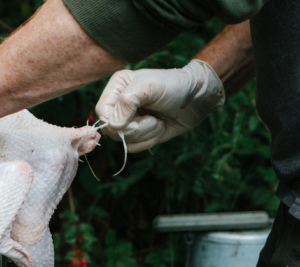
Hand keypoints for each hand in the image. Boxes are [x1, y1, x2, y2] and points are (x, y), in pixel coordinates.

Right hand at [95, 60, 224, 151]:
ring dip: (145, 135)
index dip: (115, 122)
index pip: (102, 112)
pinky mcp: (139, 134)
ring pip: (123, 141)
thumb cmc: (174, 86)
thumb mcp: (150, 87)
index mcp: (117, 88)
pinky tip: (159, 128)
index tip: (135, 121)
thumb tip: (114, 126)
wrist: (197, 98)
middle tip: (153, 119)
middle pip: (111, 130)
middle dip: (135, 129)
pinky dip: (149, 141)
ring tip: (158, 121)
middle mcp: (119, 105)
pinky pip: (134, 147)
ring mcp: (129, 121)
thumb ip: (127, 102)